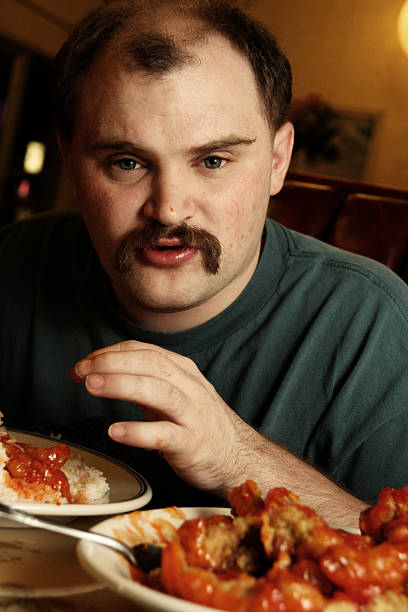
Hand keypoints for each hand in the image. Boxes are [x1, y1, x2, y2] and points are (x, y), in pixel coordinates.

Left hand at [72, 340, 254, 495]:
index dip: (110, 353)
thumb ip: (145, 382)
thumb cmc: (200, 425)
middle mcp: (190, 387)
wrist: (237, 457)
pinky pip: (165, 435)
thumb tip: (101, 372)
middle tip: (82, 371)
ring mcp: (193, 415)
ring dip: (122, 386)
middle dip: (113, 363)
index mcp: (183, 371)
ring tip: (92, 387)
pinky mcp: (192, 445)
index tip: (84, 363)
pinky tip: (115, 431)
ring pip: (158, 392)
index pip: (144, 352)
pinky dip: (138, 432)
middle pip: (151, 365)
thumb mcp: (176, 394)